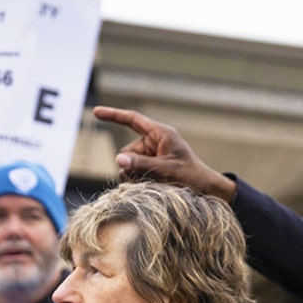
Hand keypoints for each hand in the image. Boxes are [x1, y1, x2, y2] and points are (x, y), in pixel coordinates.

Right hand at [92, 106, 236, 200]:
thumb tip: (119, 159)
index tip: (96, 112)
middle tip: (147, 177)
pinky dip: (138, 179)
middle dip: (131, 165)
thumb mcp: (166, 169)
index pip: (133, 120)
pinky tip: (151, 185)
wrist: (205, 189)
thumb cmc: (191, 176)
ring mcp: (152, 155)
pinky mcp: (152, 166)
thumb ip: (142, 164)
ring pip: (129, 164)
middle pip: (128, 151)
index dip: (114, 115)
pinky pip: (135, 172)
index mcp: (161, 134)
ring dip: (134, 175)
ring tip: (154, 183)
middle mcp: (154, 142)